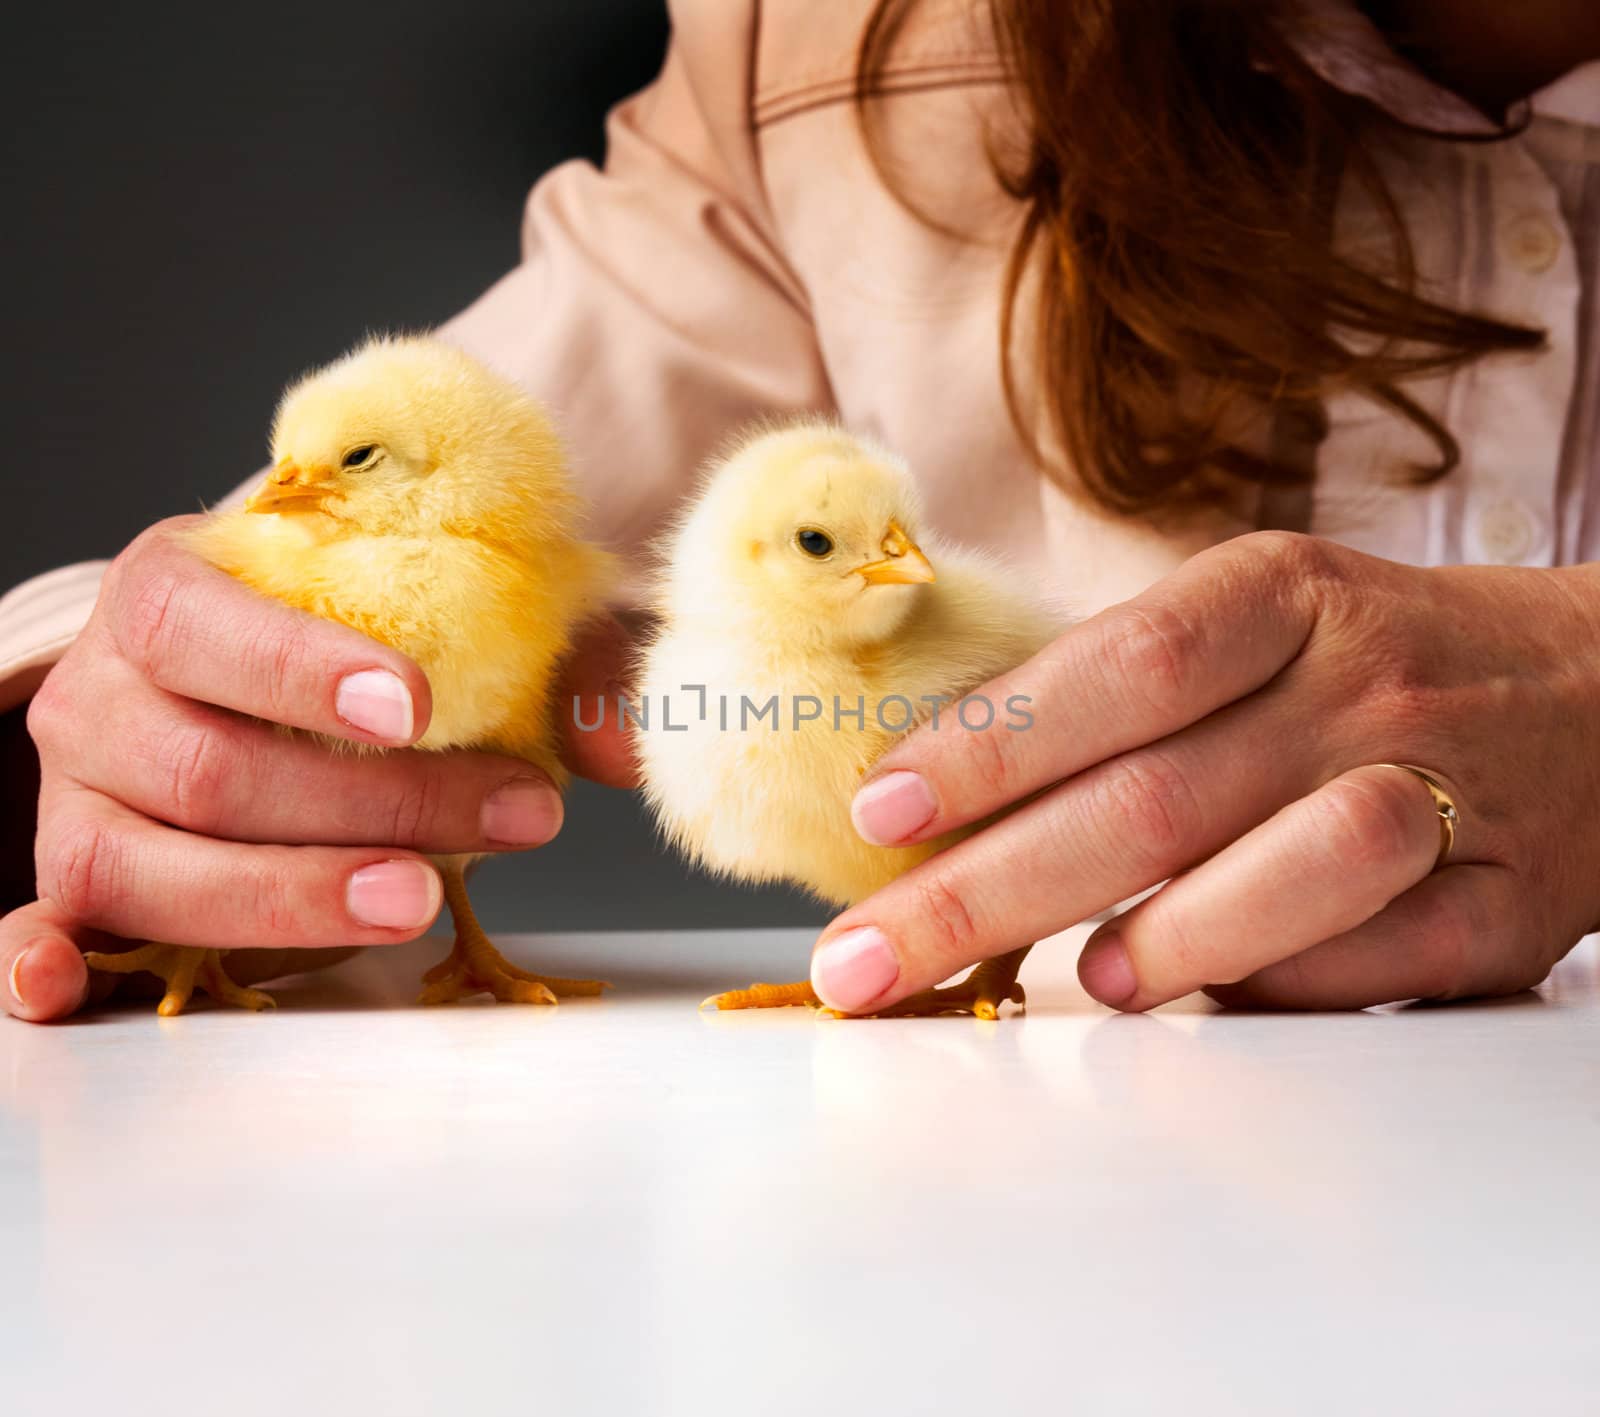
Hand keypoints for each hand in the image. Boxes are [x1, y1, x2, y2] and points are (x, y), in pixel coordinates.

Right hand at [3, 515, 600, 1022]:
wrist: (243, 669)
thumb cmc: (351, 640)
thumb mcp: (442, 617)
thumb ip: (539, 662)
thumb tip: (625, 746)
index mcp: (172, 588)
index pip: (201, 620)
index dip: (302, 668)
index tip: (419, 707)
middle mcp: (103, 691)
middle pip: (209, 767)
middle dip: (373, 806)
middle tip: (512, 818)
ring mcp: (80, 793)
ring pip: (145, 861)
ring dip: (288, 894)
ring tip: (420, 899)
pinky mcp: (74, 877)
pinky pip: (37, 922)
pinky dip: (39, 960)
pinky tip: (59, 990)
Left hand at [811, 532, 1599, 1013]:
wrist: (1595, 689)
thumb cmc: (1366, 659)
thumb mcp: (1249, 624)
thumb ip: (1110, 699)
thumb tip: (935, 806)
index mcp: (1281, 594)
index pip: (1118, 666)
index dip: (988, 744)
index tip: (879, 814)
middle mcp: (1361, 682)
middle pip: (1156, 794)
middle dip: (985, 892)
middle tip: (866, 962)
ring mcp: (1448, 789)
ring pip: (1298, 866)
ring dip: (1162, 937)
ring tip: (1073, 977)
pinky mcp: (1504, 902)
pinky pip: (1385, 958)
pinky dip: (1282, 985)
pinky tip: (1209, 996)